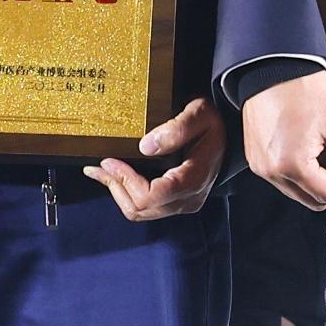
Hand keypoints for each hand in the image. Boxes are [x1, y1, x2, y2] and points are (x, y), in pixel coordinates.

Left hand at [89, 97, 223, 221]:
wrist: (227, 134)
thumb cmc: (212, 122)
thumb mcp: (200, 114)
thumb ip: (177, 128)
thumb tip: (145, 146)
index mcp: (193, 179)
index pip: (151, 196)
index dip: (125, 181)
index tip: (109, 160)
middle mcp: (188, 198)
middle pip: (141, 208)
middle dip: (115, 186)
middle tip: (97, 165)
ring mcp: (183, 203)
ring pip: (140, 212)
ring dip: (117, 192)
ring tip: (100, 171)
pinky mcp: (176, 202)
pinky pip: (145, 207)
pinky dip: (126, 193)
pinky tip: (115, 177)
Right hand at [240, 70, 325, 210]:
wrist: (271, 64)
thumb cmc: (300, 87)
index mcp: (292, 165)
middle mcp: (271, 171)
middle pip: (313, 199)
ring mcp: (260, 165)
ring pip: (297, 192)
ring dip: (318, 184)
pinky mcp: (255, 156)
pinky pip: (283, 178)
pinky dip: (301, 174)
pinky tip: (313, 157)